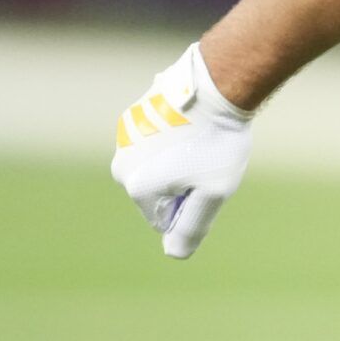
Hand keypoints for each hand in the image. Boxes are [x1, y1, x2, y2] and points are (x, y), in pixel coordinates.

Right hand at [110, 42, 253, 258]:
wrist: (216, 86)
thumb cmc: (218, 143)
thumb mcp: (213, 193)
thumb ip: (192, 227)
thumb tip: (173, 254)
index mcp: (137, 187)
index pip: (166, 220)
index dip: (194, 205)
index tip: (208, 179)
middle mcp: (121, 164)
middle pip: (159, 192)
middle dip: (184, 184)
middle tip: (207, 160)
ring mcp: (125, 138)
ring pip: (156, 166)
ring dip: (179, 160)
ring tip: (200, 141)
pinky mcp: (134, 116)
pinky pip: (156, 141)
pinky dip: (174, 138)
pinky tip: (192, 124)